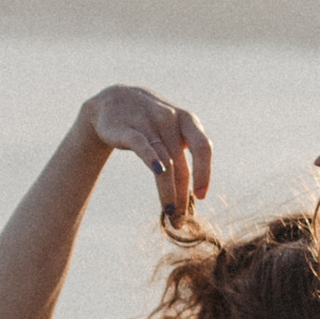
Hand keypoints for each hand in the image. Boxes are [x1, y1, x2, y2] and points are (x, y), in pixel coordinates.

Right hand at [82, 85, 211, 226]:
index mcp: (188, 120)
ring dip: (168, 192)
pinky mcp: (128, 129)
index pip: (203, 148)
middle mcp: (170, 119)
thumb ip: (183, 156)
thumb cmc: (151, 123)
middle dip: (182, 194)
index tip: (200, 196)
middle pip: (181, 164)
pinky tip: (159, 172)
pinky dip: (152, 158)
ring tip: (170, 213)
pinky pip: (142, 146)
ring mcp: (149, 122)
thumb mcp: (172, 133)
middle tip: (180, 219)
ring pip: (164, 163)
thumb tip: (193, 196)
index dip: (204, 173)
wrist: (114, 99)